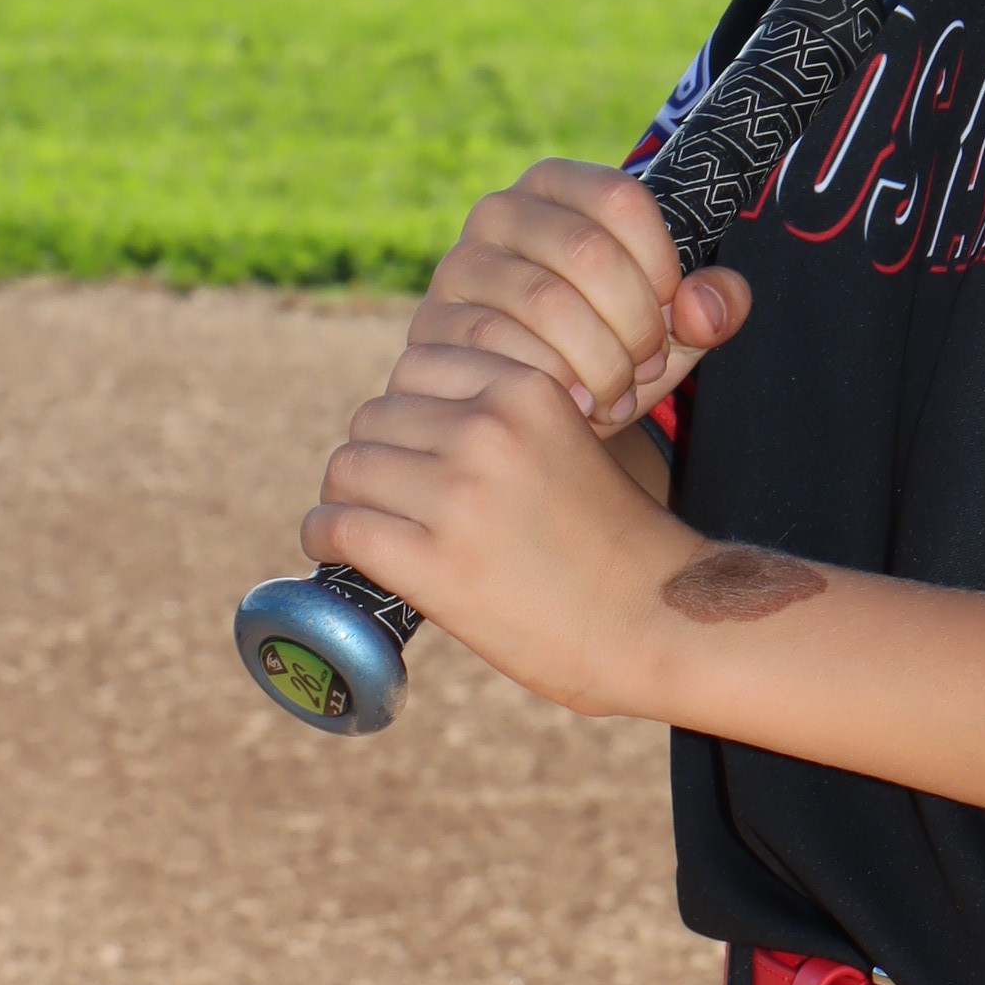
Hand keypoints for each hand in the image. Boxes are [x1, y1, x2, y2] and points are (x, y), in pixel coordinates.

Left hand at [304, 344, 684, 716]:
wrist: (659, 618)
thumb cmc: (618, 542)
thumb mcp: (573, 442)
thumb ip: (507, 422)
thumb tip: (416, 424)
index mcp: (526, 389)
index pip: (417, 366)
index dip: (410, 409)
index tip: (417, 447)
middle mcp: (487, 429)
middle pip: (374, 417)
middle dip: (378, 456)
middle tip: (392, 497)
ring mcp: (457, 495)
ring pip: (348, 469)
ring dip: (347, 498)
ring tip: (363, 524)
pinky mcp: (433, 562)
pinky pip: (339, 528)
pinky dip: (325, 540)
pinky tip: (337, 552)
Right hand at [405, 159, 749, 430]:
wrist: (531, 411)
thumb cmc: (609, 352)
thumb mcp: (671, 328)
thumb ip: (711, 307)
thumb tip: (705, 306)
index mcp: (559, 186)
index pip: (622, 200)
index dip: (662, 268)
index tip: (672, 317)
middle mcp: (500, 211)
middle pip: (589, 252)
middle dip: (634, 324)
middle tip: (647, 370)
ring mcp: (460, 266)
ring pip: (548, 304)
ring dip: (599, 363)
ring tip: (617, 396)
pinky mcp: (436, 324)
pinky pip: (505, 350)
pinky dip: (553, 386)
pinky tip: (575, 408)